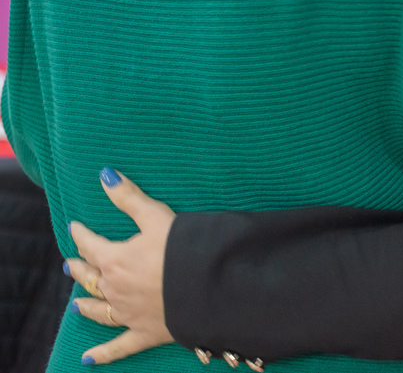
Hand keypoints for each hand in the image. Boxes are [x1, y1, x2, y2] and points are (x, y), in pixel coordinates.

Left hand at [64, 168, 175, 364]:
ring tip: (76, 304)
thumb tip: (105, 175)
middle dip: (79, 268)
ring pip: (98, 310)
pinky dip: (103, 354)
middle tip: (70, 263)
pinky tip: (89, 359)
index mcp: (116, 259)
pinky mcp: (143, 332)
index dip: (81, 233)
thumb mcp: (156, 217)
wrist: (206, 286)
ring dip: (86, 305)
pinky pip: (118, 346)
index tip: (75, 226)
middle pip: (89, 277)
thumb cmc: (182, 248)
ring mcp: (127, 313)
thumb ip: (129, 198)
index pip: (91, 244)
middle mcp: (115, 288)